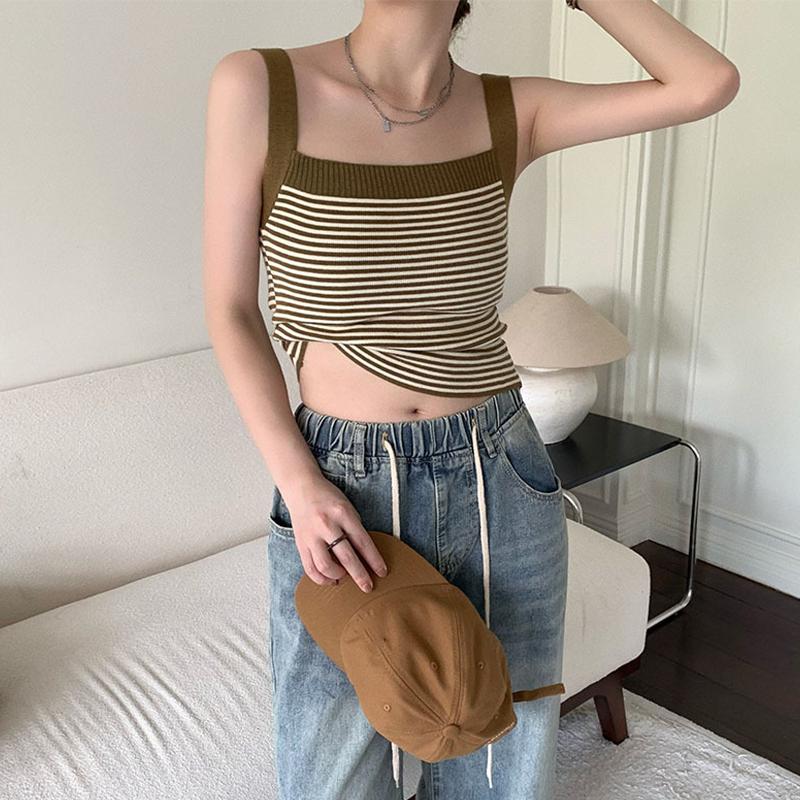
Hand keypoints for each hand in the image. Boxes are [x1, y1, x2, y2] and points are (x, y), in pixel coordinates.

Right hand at [286, 474, 388, 592]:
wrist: (301, 488)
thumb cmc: (328, 498)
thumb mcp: (347, 508)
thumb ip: (354, 529)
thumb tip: (365, 556)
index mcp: (342, 514)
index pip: (362, 542)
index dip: (374, 560)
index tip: (382, 572)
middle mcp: (326, 525)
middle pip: (346, 557)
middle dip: (360, 575)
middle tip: (368, 587)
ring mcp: (311, 536)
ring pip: (325, 566)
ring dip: (338, 576)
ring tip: (344, 577)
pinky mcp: (300, 544)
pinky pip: (310, 568)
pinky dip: (321, 578)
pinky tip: (330, 579)